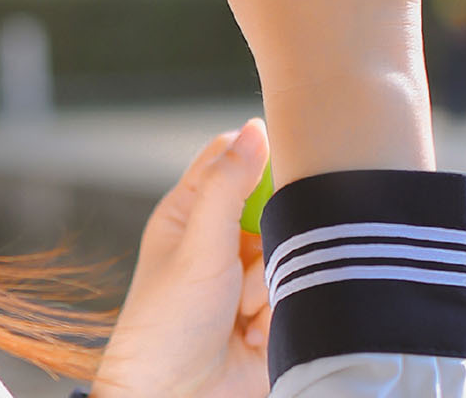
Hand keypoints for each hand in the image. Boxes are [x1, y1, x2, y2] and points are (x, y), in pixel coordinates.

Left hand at [91, 121, 271, 397]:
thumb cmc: (165, 325)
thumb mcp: (197, 245)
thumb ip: (228, 185)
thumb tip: (254, 129)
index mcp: (193, 212)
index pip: (233, 159)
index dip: (260, 158)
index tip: (283, 165)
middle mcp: (223, 240)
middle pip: (274, 209)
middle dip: (267, 243)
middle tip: (243, 264)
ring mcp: (250, 278)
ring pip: (291, 254)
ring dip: (270, 286)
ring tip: (238, 314)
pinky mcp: (274, 314)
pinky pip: (300, 294)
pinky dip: (279, 316)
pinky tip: (251, 335)